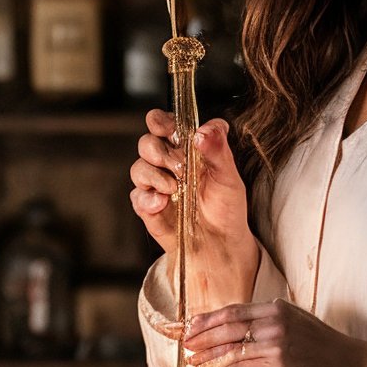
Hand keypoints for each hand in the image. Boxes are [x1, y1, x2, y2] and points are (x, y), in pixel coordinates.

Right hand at [129, 110, 258, 301]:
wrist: (222, 244)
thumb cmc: (227, 207)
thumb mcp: (229, 177)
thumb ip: (218, 150)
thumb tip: (203, 131)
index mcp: (185, 149)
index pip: (163, 124)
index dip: (160, 121)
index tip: (168, 128)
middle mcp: (167, 164)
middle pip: (146, 143)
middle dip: (158, 151)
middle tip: (178, 166)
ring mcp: (156, 186)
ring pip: (138, 168)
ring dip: (154, 175)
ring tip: (175, 188)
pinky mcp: (148, 208)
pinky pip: (137, 197)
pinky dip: (148, 198)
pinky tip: (163, 202)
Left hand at [186, 298, 366, 366]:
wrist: (347, 362)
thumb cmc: (319, 343)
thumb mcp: (293, 320)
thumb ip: (265, 321)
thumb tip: (231, 330)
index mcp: (277, 309)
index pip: (233, 311)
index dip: (208, 319)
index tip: (190, 326)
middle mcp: (275, 324)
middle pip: (228, 328)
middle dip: (202, 337)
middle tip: (185, 345)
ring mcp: (277, 346)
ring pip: (233, 350)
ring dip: (210, 357)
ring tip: (194, 361)